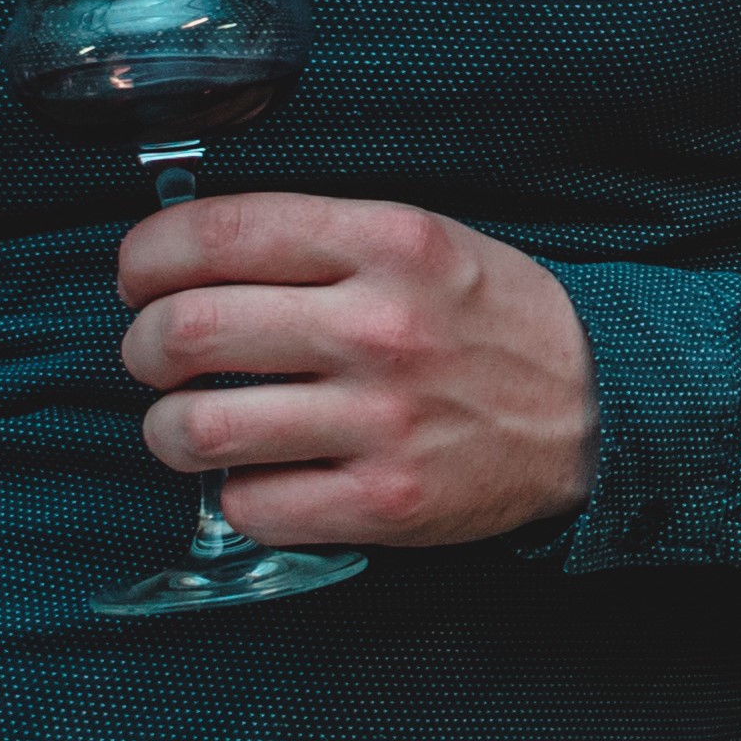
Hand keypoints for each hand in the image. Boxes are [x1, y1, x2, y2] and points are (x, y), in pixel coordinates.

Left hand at [118, 196, 600, 552]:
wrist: (601, 408)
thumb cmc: (493, 321)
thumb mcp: (424, 239)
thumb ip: (317, 239)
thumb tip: (188, 258)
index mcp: (389, 243)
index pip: (217, 234)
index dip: (146, 255)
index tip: (140, 275)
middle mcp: (381, 327)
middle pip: (185, 331)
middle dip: (142, 345)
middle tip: (155, 354)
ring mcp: (382, 422)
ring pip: (196, 429)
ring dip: (168, 428)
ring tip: (189, 422)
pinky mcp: (384, 502)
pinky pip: (250, 505)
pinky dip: (235, 493)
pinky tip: (263, 472)